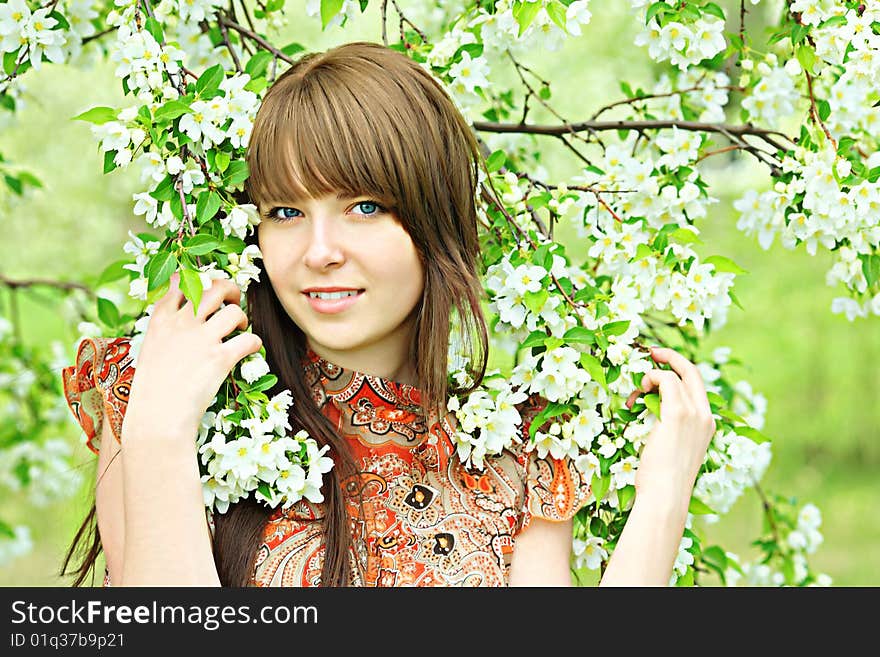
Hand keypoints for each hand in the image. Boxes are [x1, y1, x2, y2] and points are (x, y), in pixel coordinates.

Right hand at [122, 273, 262, 444]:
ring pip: (234, 310)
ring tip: (239, 331)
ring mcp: (201, 339)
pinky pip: (249, 339)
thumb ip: (168, 331)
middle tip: (234, 303)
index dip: (199, 281)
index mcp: (161, 320)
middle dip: (230, 290)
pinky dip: (254, 343)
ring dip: (242, 318)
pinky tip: (249, 351)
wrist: (157, 418)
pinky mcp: (219, 358)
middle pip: (214, 287)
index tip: (208, 290)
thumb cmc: (152, 391)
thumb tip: (189, 321)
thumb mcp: (150, 351)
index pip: (180, 282)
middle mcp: (181, 323)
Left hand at [624, 346, 716, 502]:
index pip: (696, 387)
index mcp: (706, 424)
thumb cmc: (661, 480)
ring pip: (674, 375)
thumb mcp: (670, 450)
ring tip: (635, 394)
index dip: (679, 371)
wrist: (666, 495)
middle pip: (693, 372)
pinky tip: (635, 397)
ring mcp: (694, 414)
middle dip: (672, 357)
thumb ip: (668, 429)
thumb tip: (651, 414)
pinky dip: (648, 379)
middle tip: (651, 352)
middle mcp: (705, 416)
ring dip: (650, 376)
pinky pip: (664, 380)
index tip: (660, 365)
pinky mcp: (678, 413)